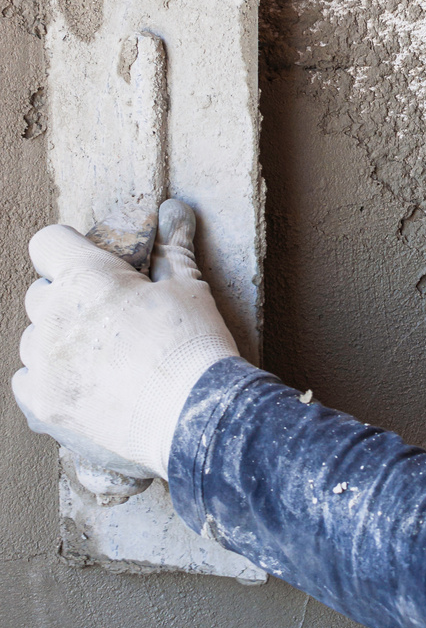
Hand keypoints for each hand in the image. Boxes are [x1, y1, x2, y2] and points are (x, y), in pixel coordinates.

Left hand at [12, 199, 238, 480]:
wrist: (196, 416)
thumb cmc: (194, 347)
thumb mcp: (189, 289)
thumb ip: (172, 249)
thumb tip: (176, 211)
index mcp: (87, 277)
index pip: (48, 242)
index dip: (68, 250)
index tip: (88, 263)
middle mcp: (54, 316)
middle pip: (39, 294)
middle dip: (67, 300)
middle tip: (108, 319)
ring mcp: (44, 362)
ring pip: (33, 339)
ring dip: (57, 342)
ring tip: (101, 359)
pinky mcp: (43, 403)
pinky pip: (27, 380)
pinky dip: (49, 380)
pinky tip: (84, 385)